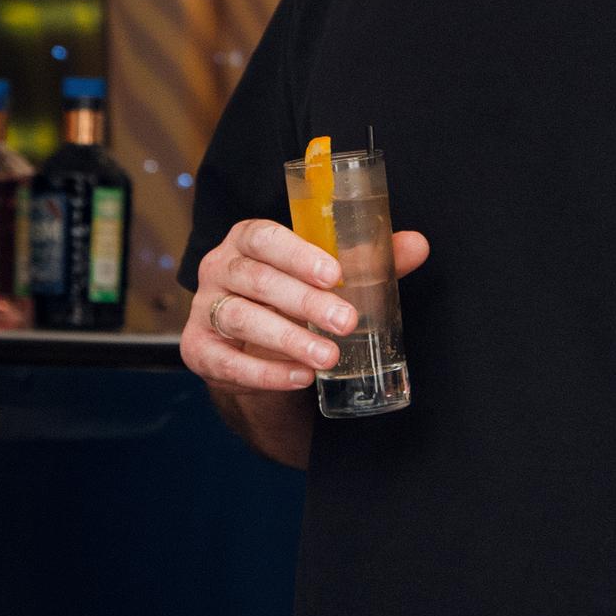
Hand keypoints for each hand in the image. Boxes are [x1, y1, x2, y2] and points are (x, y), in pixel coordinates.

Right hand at [180, 216, 429, 391]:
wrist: (256, 347)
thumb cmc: (293, 297)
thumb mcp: (327, 277)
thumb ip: (368, 260)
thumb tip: (417, 245)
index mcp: (248, 240)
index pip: (264, 238)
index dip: (298, 255)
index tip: (335, 275)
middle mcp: (219, 268)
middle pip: (256, 279)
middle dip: (304, 302)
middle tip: (346, 322)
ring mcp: (205, 309)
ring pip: (242, 318)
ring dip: (288, 339)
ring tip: (328, 357)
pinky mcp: (198, 349)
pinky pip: (227, 361)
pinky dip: (265, 373)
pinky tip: (300, 377)